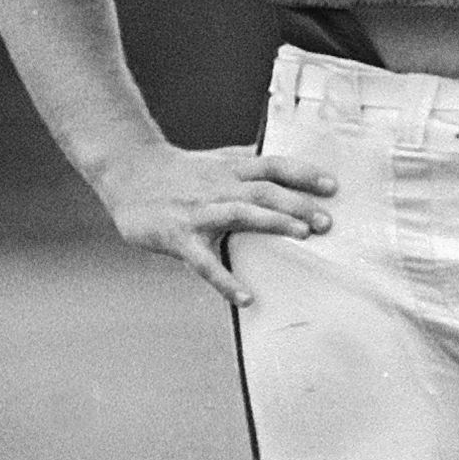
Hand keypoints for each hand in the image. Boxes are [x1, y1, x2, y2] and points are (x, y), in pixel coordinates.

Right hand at [92, 140, 336, 307]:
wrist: (126, 170)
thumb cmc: (177, 171)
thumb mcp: (214, 160)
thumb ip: (246, 165)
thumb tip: (281, 164)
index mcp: (230, 169)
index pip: (272, 166)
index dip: (302, 174)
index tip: (332, 185)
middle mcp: (218, 187)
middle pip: (263, 190)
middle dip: (297, 203)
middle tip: (327, 220)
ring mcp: (198, 211)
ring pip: (240, 214)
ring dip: (272, 223)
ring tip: (302, 234)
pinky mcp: (178, 237)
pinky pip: (204, 262)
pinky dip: (225, 281)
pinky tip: (245, 298)